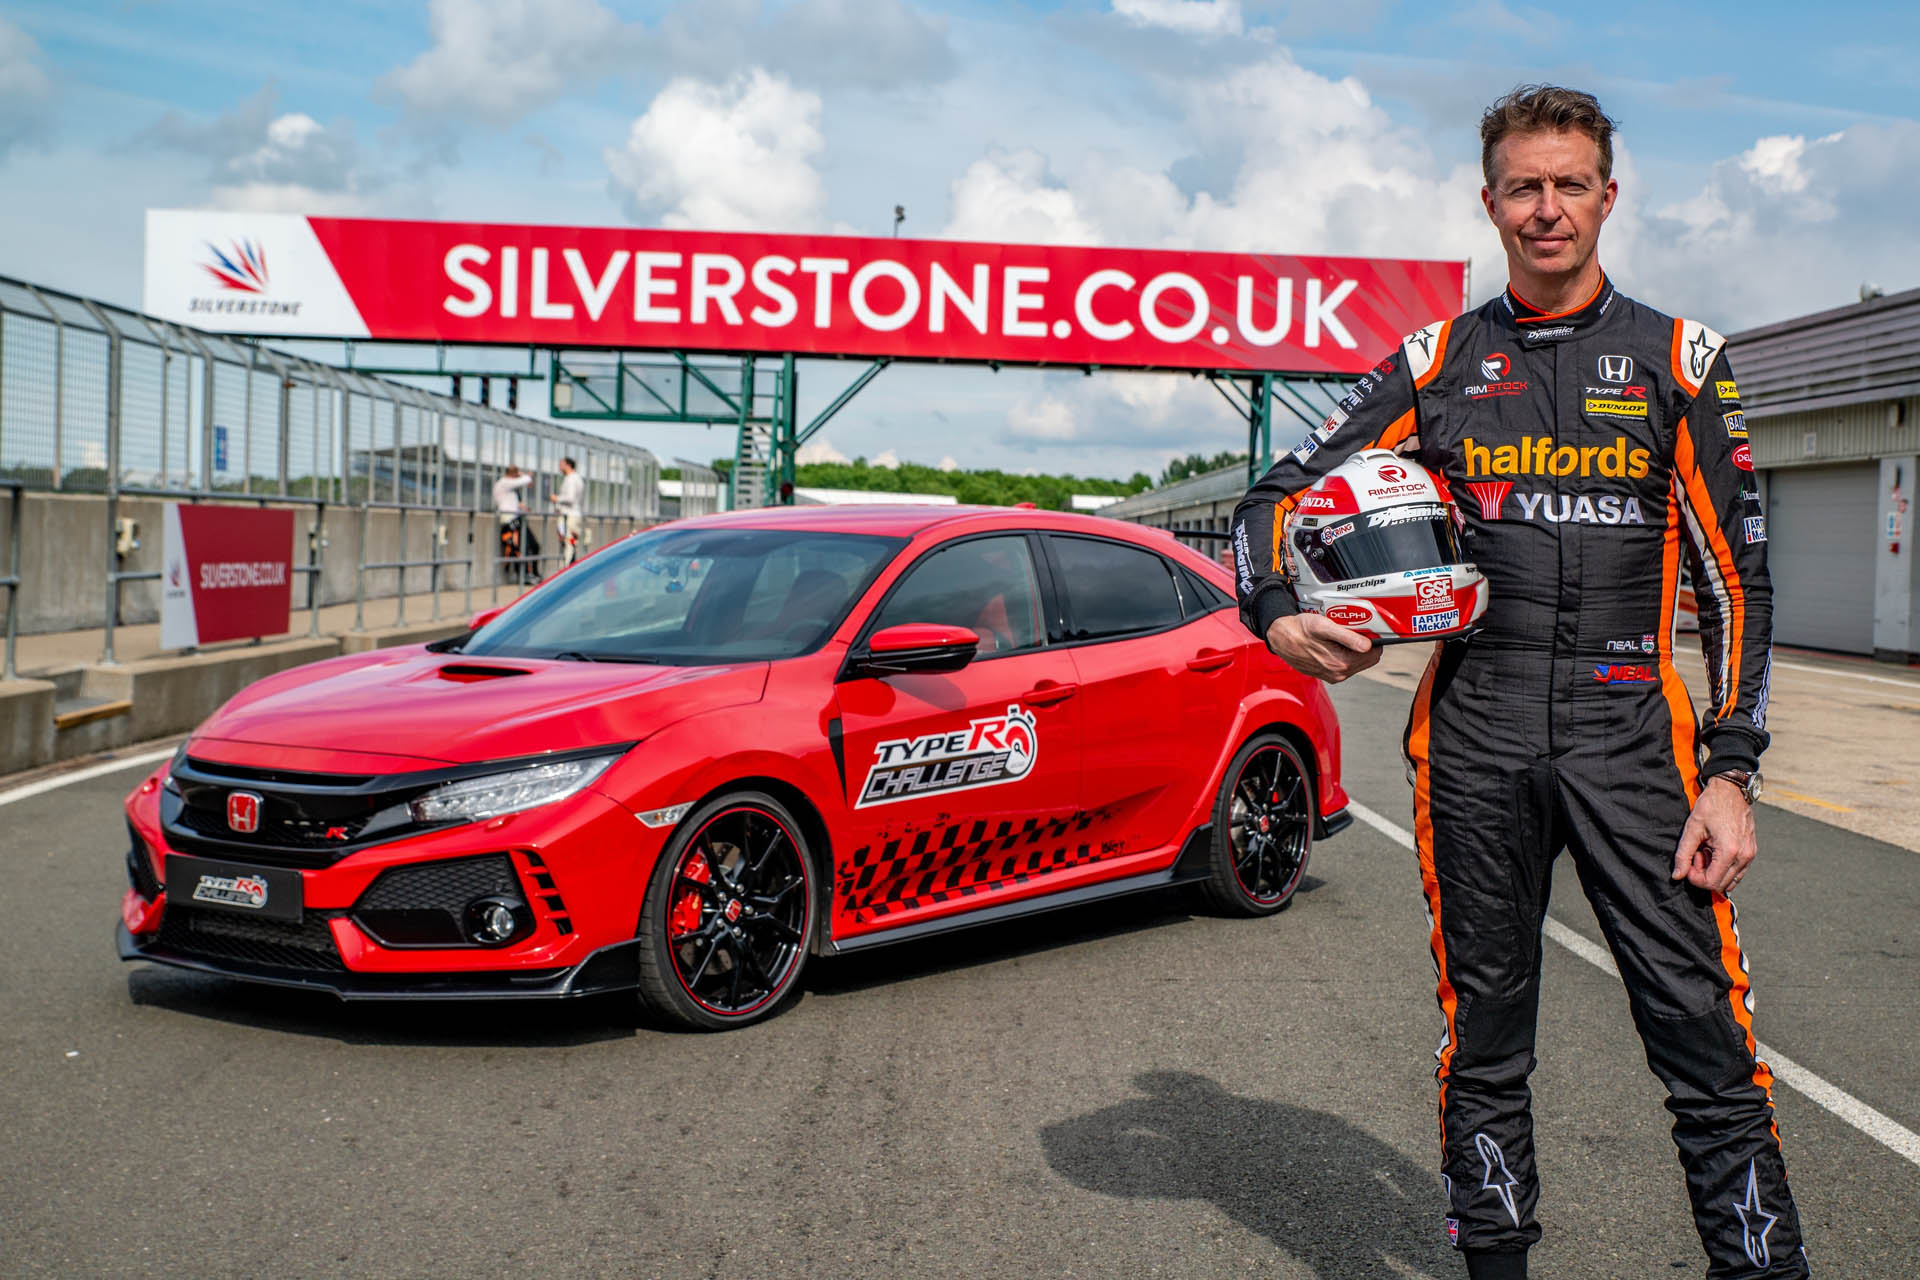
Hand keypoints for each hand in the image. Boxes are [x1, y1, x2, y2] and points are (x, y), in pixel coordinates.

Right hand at [1263, 612, 1381, 682]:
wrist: (1279, 637)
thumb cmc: (1299, 630)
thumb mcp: (1324, 627)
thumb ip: (1348, 637)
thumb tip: (1368, 646)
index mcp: (1341, 664)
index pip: (1374, 654)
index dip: (1373, 639)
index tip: (1367, 628)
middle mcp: (1338, 674)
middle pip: (1366, 658)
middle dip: (1364, 644)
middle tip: (1353, 629)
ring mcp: (1333, 675)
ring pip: (1356, 661)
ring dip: (1353, 648)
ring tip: (1341, 634)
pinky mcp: (1327, 673)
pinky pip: (1345, 663)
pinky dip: (1344, 652)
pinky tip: (1334, 642)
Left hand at [1672, 776, 1757, 892]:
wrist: (1730, 790)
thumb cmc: (1711, 806)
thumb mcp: (1692, 829)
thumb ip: (1683, 855)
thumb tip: (1677, 875)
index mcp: (1730, 851)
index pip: (1711, 883)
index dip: (1695, 878)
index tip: (1689, 862)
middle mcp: (1744, 856)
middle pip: (1721, 884)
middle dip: (1704, 874)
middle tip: (1697, 854)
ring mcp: (1750, 854)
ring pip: (1731, 879)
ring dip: (1714, 871)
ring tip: (1705, 851)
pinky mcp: (1751, 851)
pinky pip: (1738, 870)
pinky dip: (1724, 866)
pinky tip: (1714, 850)